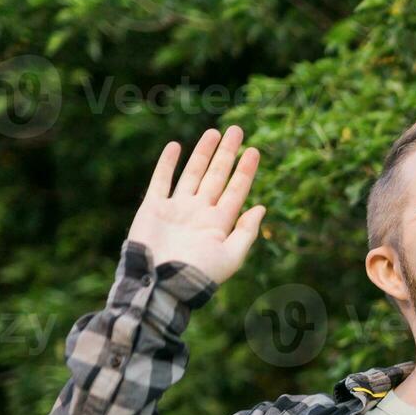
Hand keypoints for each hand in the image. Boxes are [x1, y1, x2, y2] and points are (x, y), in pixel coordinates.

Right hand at [127, 126, 264, 284]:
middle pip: (217, 176)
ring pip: (193, 174)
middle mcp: (199, 212)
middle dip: (227, 153)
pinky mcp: (154, 208)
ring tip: (214, 132)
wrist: (161, 284)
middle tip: (237, 130)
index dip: (245, 170)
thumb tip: (261, 207)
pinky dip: (167, 164)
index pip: (236, 190)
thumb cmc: (199, 275)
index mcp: (219, 223)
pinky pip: (161, 181)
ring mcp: (177, 209)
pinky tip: (175, 147)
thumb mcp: (231, 256)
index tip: (254, 150)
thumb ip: (246, 232)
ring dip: (203, 153)